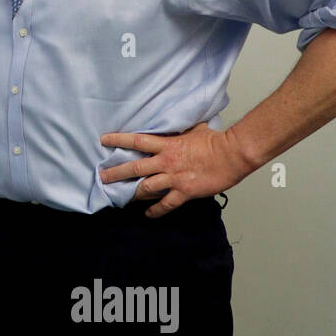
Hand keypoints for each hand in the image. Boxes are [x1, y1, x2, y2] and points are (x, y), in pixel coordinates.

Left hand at [99, 122, 255, 217]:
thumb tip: (178, 121)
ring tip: (120, 198)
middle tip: (102, 177)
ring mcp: (174, 178)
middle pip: (135, 167)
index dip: (119, 140)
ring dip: (132, 193)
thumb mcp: (194, 129)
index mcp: (167, 145)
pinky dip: (156, 211)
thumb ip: (181, 128)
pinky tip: (148, 214)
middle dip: (116, 173)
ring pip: (146, 188)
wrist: (232, 155)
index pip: (137, 141)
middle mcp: (166, 162)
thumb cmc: (216, 141)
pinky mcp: (184, 192)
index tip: (104, 140)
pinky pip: (166, 204)